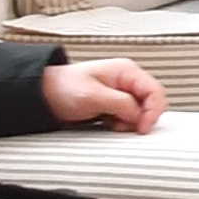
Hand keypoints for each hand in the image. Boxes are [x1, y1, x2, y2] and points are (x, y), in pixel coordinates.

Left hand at [38, 57, 164, 132]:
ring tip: (112, 124)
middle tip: (124, 127)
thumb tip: (139, 115)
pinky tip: (109, 124)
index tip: (143, 127)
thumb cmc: (63, 88)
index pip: (155, 91)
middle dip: (140, 118)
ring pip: (140, 112)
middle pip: (150, 102)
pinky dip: (122, 124)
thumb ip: (121, 104)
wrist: (44, 95)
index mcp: (126, 71)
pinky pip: (128, 117)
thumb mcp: (93, 96)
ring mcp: (121, 93)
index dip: (153, 111)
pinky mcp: (114, 105)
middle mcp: (127, 81)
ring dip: (129, 123)